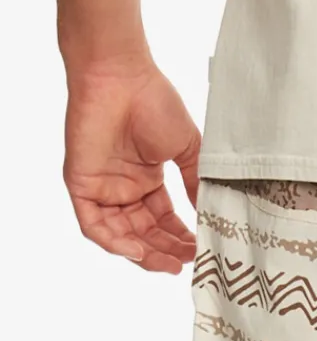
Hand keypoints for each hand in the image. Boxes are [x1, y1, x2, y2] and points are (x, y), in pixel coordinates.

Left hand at [63, 57, 200, 274]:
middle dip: (165, 252)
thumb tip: (210, 215)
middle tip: (187, 264)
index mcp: (146, 179)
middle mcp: (123, 188)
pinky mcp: (82, 185)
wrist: (120, 76)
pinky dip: (115, 244)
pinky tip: (139, 250)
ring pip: (121, 237)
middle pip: (144, 234)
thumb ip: (196, 183)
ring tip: (169, 263)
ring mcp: (102, 188)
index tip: (200, 250)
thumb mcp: (187, 149)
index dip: (180, 239)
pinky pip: (94, 227)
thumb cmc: (153, 101)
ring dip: (145, 254)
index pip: (162, 221)